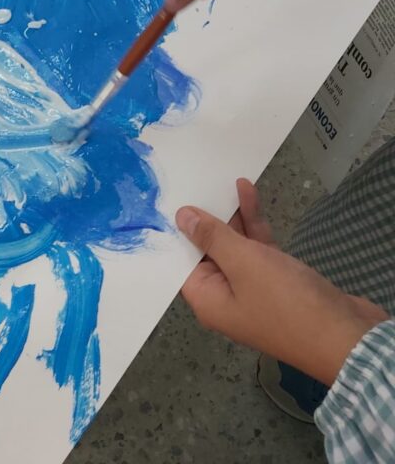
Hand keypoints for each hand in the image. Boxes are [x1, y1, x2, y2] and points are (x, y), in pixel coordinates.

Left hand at [177, 180, 387, 386]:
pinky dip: (252, 224)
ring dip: (231, 215)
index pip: (180, 262)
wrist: (346, 336)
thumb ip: (212, 237)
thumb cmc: (285, 301)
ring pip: (234, 245)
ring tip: (223, 179)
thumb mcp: (243, 263)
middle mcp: (224, 295)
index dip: (176, 231)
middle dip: (205, 217)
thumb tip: (180, 217)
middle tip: (195, 181)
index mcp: (207, 300)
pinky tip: (248, 193)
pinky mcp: (277, 281)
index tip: (168, 199)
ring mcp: (252, 288)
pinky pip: (257, 248)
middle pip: (206, 251)